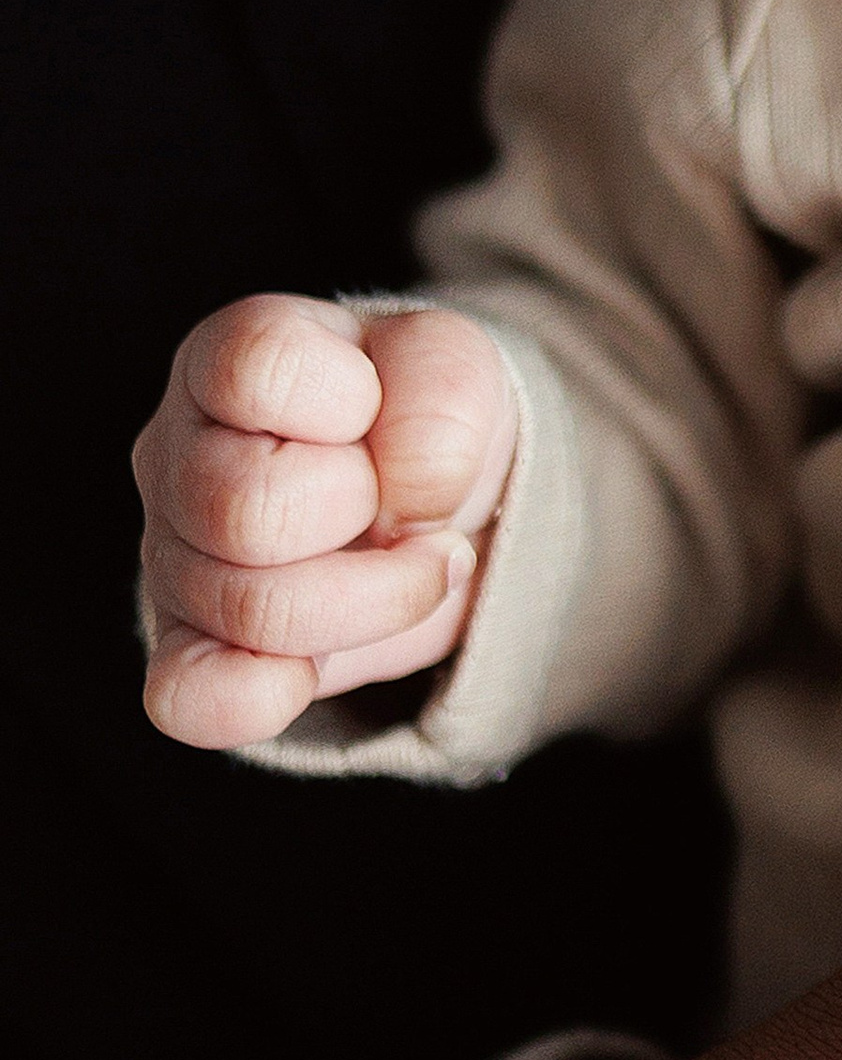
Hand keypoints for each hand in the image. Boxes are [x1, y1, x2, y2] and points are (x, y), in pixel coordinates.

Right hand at [133, 293, 516, 746]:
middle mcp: (174, 456)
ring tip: (411, 566)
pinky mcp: (184, 651)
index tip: (376, 406)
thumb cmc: (419, 416)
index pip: (256, 368)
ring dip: (374, 600)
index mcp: (225, 359)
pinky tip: (321, 663)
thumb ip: (440, 396)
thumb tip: (402, 495)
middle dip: (367, 513)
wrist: (430, 503)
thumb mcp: (455, 368)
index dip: (346, 397)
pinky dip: (270, 695)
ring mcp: (168, 560)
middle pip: (246, 508)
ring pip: (249, 610)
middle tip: (407, 506)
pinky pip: (193, 700)